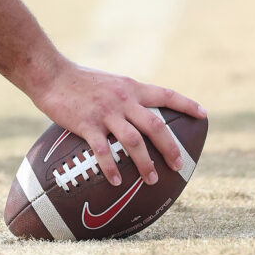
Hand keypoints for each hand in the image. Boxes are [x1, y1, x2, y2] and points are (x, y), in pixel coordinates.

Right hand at [33, 61, 206, 186]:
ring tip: (151, 179)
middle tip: (178, 165)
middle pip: (154, 125)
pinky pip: (103, 151)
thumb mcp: (109, 81)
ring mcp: (105, 112)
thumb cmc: (78, 79)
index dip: (186, 104)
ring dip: (145, 163)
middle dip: (169, 147)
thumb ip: (125, 95)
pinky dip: (112, 168)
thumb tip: (138, 113)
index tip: (204, 115)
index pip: (165, 94)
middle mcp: (122, 98)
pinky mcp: (87, 123)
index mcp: (129, 87)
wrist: (51, 73)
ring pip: (133, 141)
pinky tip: (116, 181)